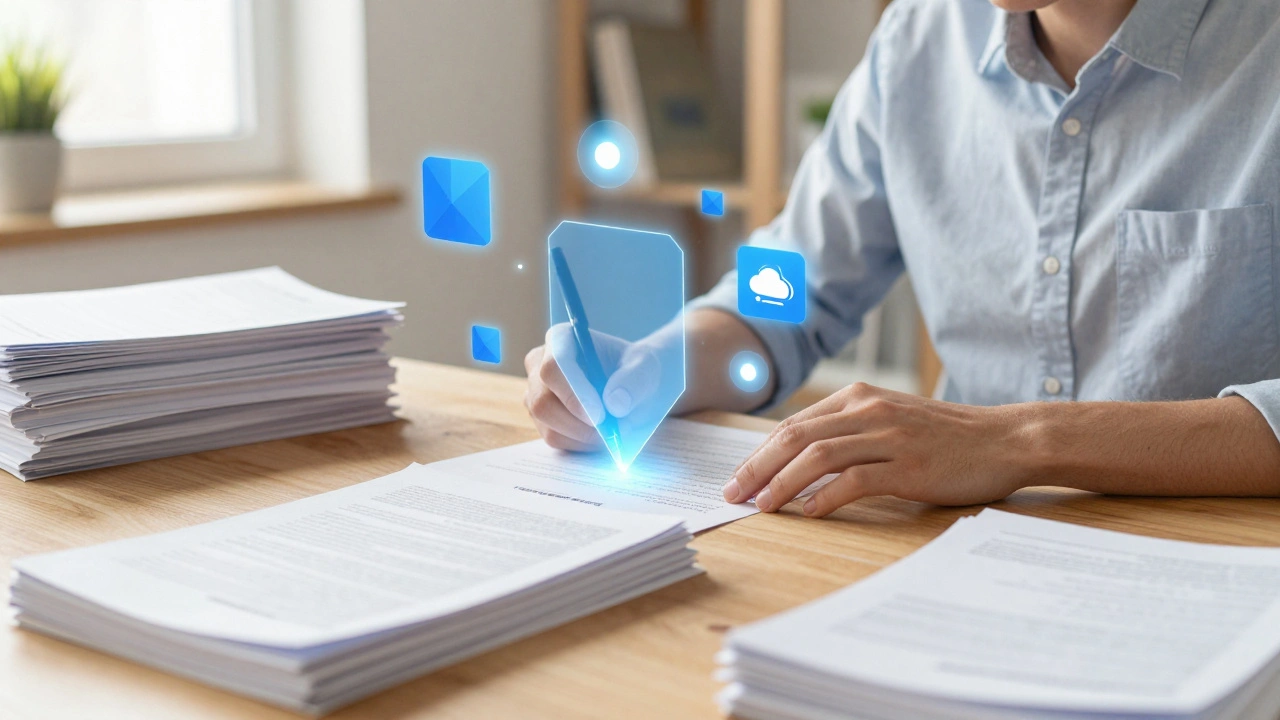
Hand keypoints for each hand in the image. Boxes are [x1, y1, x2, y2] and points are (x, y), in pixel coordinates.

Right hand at [523, 324, 660, 450]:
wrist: (632, 384)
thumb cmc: (634, 368)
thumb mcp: (646, 367)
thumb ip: (634, 380)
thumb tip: (615, 404)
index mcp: (561, 339)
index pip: (554, 367)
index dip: (573, 394)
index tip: (600, 416)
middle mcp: (539, 364)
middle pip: (542, 401)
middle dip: (578, 423)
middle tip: (610, 433)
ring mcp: (536, 393)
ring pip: (548, 425)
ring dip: (583, 436)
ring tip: (613, 432)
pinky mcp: (542, 419)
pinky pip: (555, 438)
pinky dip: (581, 444)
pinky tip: (602, 435)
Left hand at [722, 383, 1033, 516]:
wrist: (1006, 439)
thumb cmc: (947, 437)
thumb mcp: (891, 420)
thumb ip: (850, 431)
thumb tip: (799, 460)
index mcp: (859, 397)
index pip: (794, 424)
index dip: (760, 453)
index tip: (739, 478)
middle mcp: (869, 410)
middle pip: (795, 436)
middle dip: (757, 467)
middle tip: (734, 494)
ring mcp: (890, 436)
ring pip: (818, 456)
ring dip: (782, 483)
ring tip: (761, 506)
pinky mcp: (909, 466)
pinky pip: (854, 480)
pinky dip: (825, 497)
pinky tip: (808, 512)